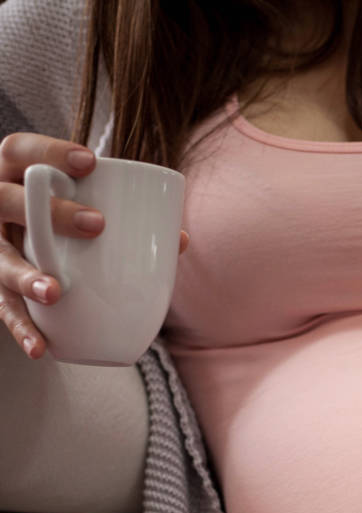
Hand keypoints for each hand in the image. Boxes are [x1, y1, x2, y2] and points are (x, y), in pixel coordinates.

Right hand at [0, 133, 188, 359]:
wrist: (21, 248)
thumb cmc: (60, 223)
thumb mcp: (80, 209)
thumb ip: (123, 219)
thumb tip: (181, 239)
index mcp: (14, 176)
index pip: (21, 151)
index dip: (50, 152)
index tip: (90, 164)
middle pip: (7, 200)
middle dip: (50, 212)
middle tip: (95, 225)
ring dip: (25, 275)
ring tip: (56, 292)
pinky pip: (2, 308)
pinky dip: (21, 330)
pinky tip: (40, 349)